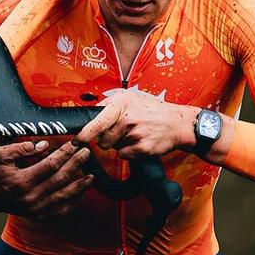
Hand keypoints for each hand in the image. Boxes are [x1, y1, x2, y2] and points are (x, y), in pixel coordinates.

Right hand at [0, 139, 94, 217]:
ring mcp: (35, 208)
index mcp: (22, 181)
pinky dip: (73, 202)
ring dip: (80, 186)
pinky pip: (60, 211)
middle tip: (87, 153)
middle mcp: (30, 197)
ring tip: (91, 176)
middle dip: (76, 164)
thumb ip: (22, 148)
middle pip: (61, 178)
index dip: (65, 153)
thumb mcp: (1, 154)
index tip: (75, 144)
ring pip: (64, 196)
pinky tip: (81, 193)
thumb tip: (45, 145)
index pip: (51, 164)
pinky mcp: (37, 215)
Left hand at [76, 89, 194, 157]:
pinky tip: (140, 142)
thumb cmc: (152, 112)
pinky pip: (123, 155)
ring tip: (134, 134)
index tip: (76, 141)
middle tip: (122, 131)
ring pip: (112, 147)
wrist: (177, 123)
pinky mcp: (142, 147)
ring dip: (119, 144)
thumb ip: (111, 105)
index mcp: (122, 102)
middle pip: (102, 138)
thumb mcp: (131, 98)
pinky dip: (129, 152)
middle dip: (107, 139)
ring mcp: (135, 132)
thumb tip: (89, 113)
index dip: (84, 134)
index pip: (96, 121)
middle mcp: (127, 116)